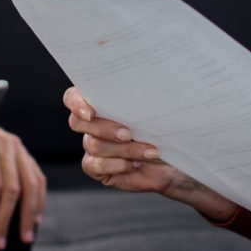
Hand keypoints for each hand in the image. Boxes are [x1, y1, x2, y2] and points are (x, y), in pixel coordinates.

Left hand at [0, 124, 46, 249]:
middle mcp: (5, 142)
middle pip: (13, 186)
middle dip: (7, 218)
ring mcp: (16, 145)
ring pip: (31, 181)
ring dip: (29, 211)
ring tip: (26, 237)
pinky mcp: (21, 150)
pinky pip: (36, 174)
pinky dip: (39, 196)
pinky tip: (35, 216)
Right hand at [64, 86, 236, 220]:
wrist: (178, 157)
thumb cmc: (167, 126)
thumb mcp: (157, 107)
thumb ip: (142, 97)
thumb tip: (145, 81)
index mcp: (101, 100)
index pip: (72, 97)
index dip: (76, 103)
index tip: (92, 112)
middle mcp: (92, 122)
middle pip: (77, 122)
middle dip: (105, 128)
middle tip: (129, 132)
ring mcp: (93, 144)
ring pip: (94, 145)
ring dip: (124, 149)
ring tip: (149, 151)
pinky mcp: (98, 168)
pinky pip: (94, 166)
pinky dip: (116, 165)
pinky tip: (135, 163)